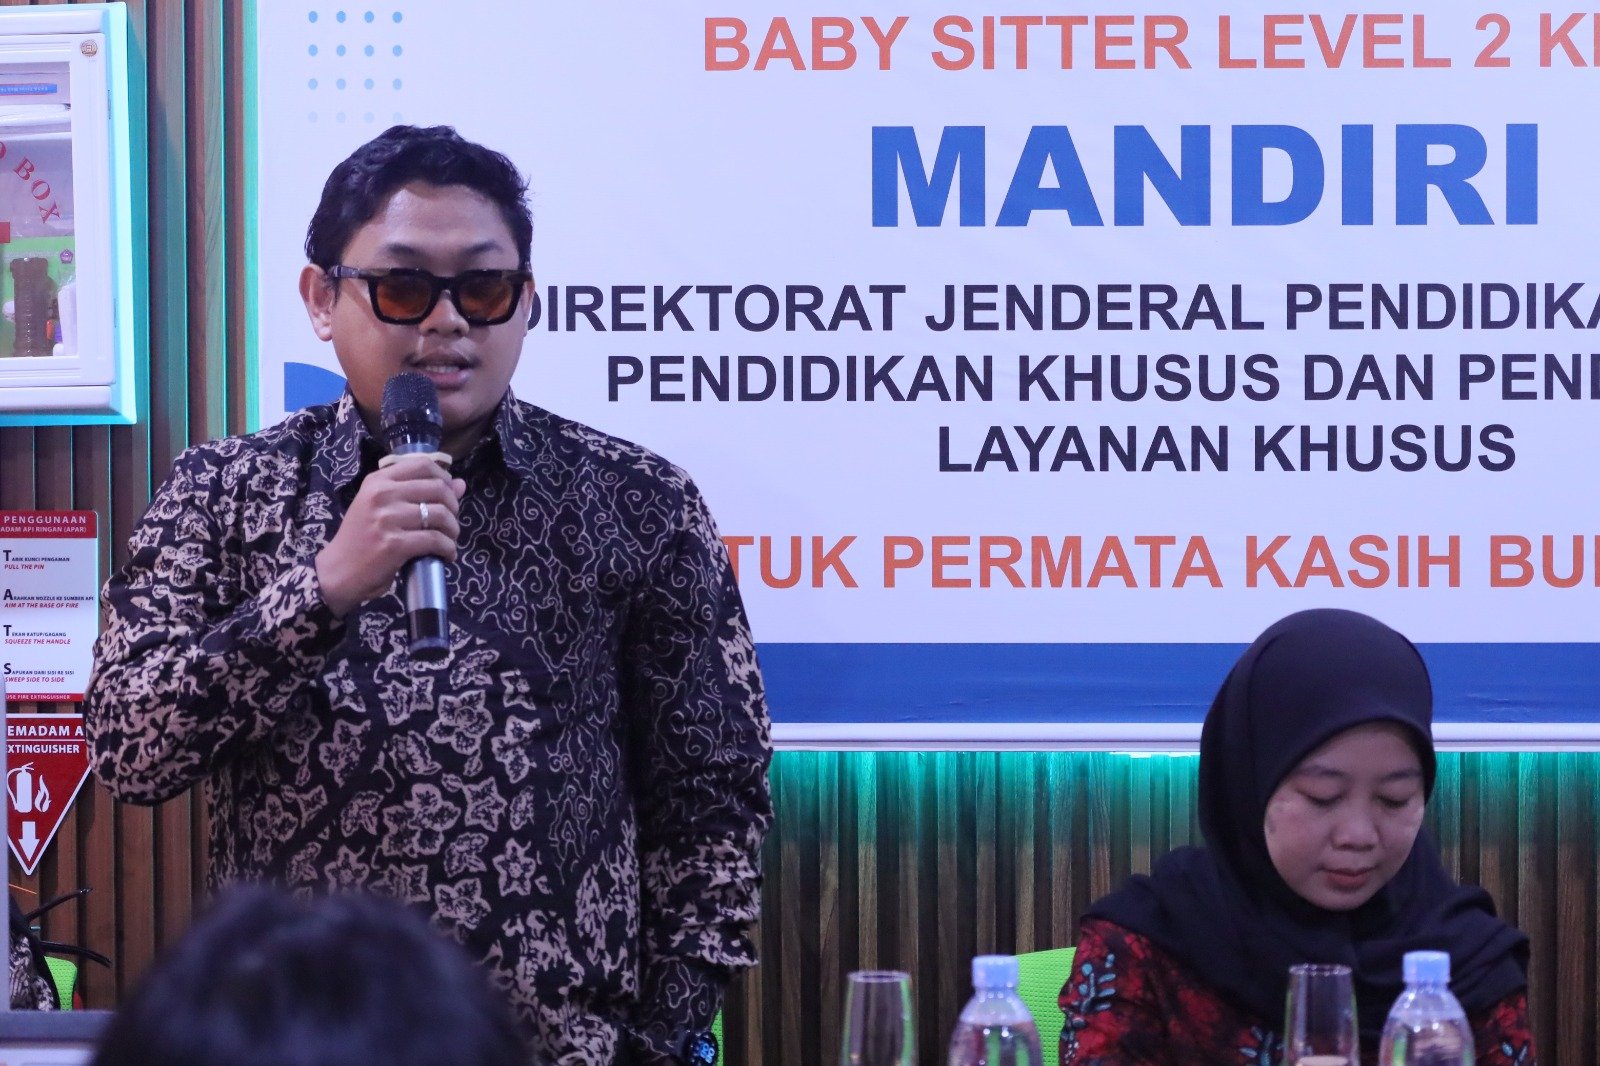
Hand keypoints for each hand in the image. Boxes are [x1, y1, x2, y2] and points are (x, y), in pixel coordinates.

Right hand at [314, 456, 466, 618]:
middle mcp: (382, 494)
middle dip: (453, 507)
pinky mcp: (394, 544)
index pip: (424, 464)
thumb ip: (419, 493)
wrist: (337, 572)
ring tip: (449, 540)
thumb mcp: (383, 508)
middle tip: (450, 524)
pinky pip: (435, 540)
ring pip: (440, 514)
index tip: (449, 496)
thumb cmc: (362, 539)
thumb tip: (460, 484)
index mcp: (378, 480)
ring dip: (453, 530)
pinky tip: (447, 555)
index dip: (445, 479)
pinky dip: (448, 549)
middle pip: (438, 488)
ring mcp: (387, 518)